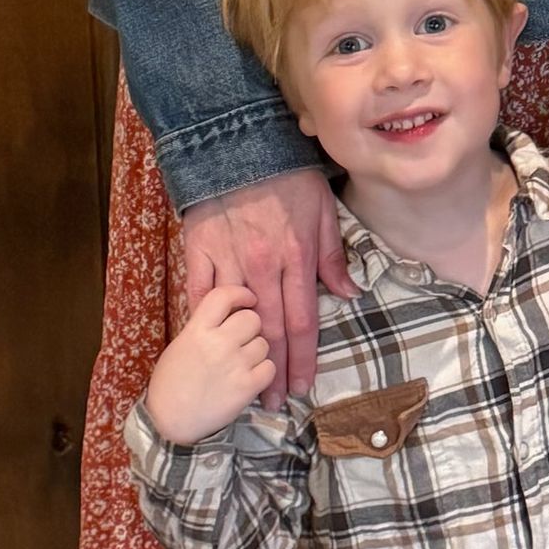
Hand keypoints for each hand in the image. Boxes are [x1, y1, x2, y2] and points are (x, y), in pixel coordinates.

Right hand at [144, 286, 275, 442]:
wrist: (170, 423)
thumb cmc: (172, 383)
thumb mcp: (181, 345)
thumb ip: (204, 327)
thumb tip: (231, 311)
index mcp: (197, 330)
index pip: (224, 295)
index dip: (240, 293)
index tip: (248, 299)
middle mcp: (218, 343)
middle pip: (252, 318)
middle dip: (250, 328)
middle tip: (241, 341)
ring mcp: (234, 364)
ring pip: (264, 343)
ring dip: (257, 352)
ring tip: (241, 364)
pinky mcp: (247, 386)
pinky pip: (270, 367)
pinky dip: (264, 372)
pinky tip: (250, 378)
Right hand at [182, 167, 348, 404]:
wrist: (238, 145)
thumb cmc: (287, 177)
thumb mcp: (323, 210)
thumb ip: (334, 256)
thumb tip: (350, 293)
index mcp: (295, 257)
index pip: (302, 320)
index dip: (304, 357)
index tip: (304, 386)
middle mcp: (262, 266)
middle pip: (271, 330)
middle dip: (275, 370)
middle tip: (276, 403)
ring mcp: (227, 261)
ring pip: (237, 321)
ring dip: (243, 357)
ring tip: (246, 389)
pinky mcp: (198, 252)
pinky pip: (199, 296)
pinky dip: (204, 326)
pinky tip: (209, 349)